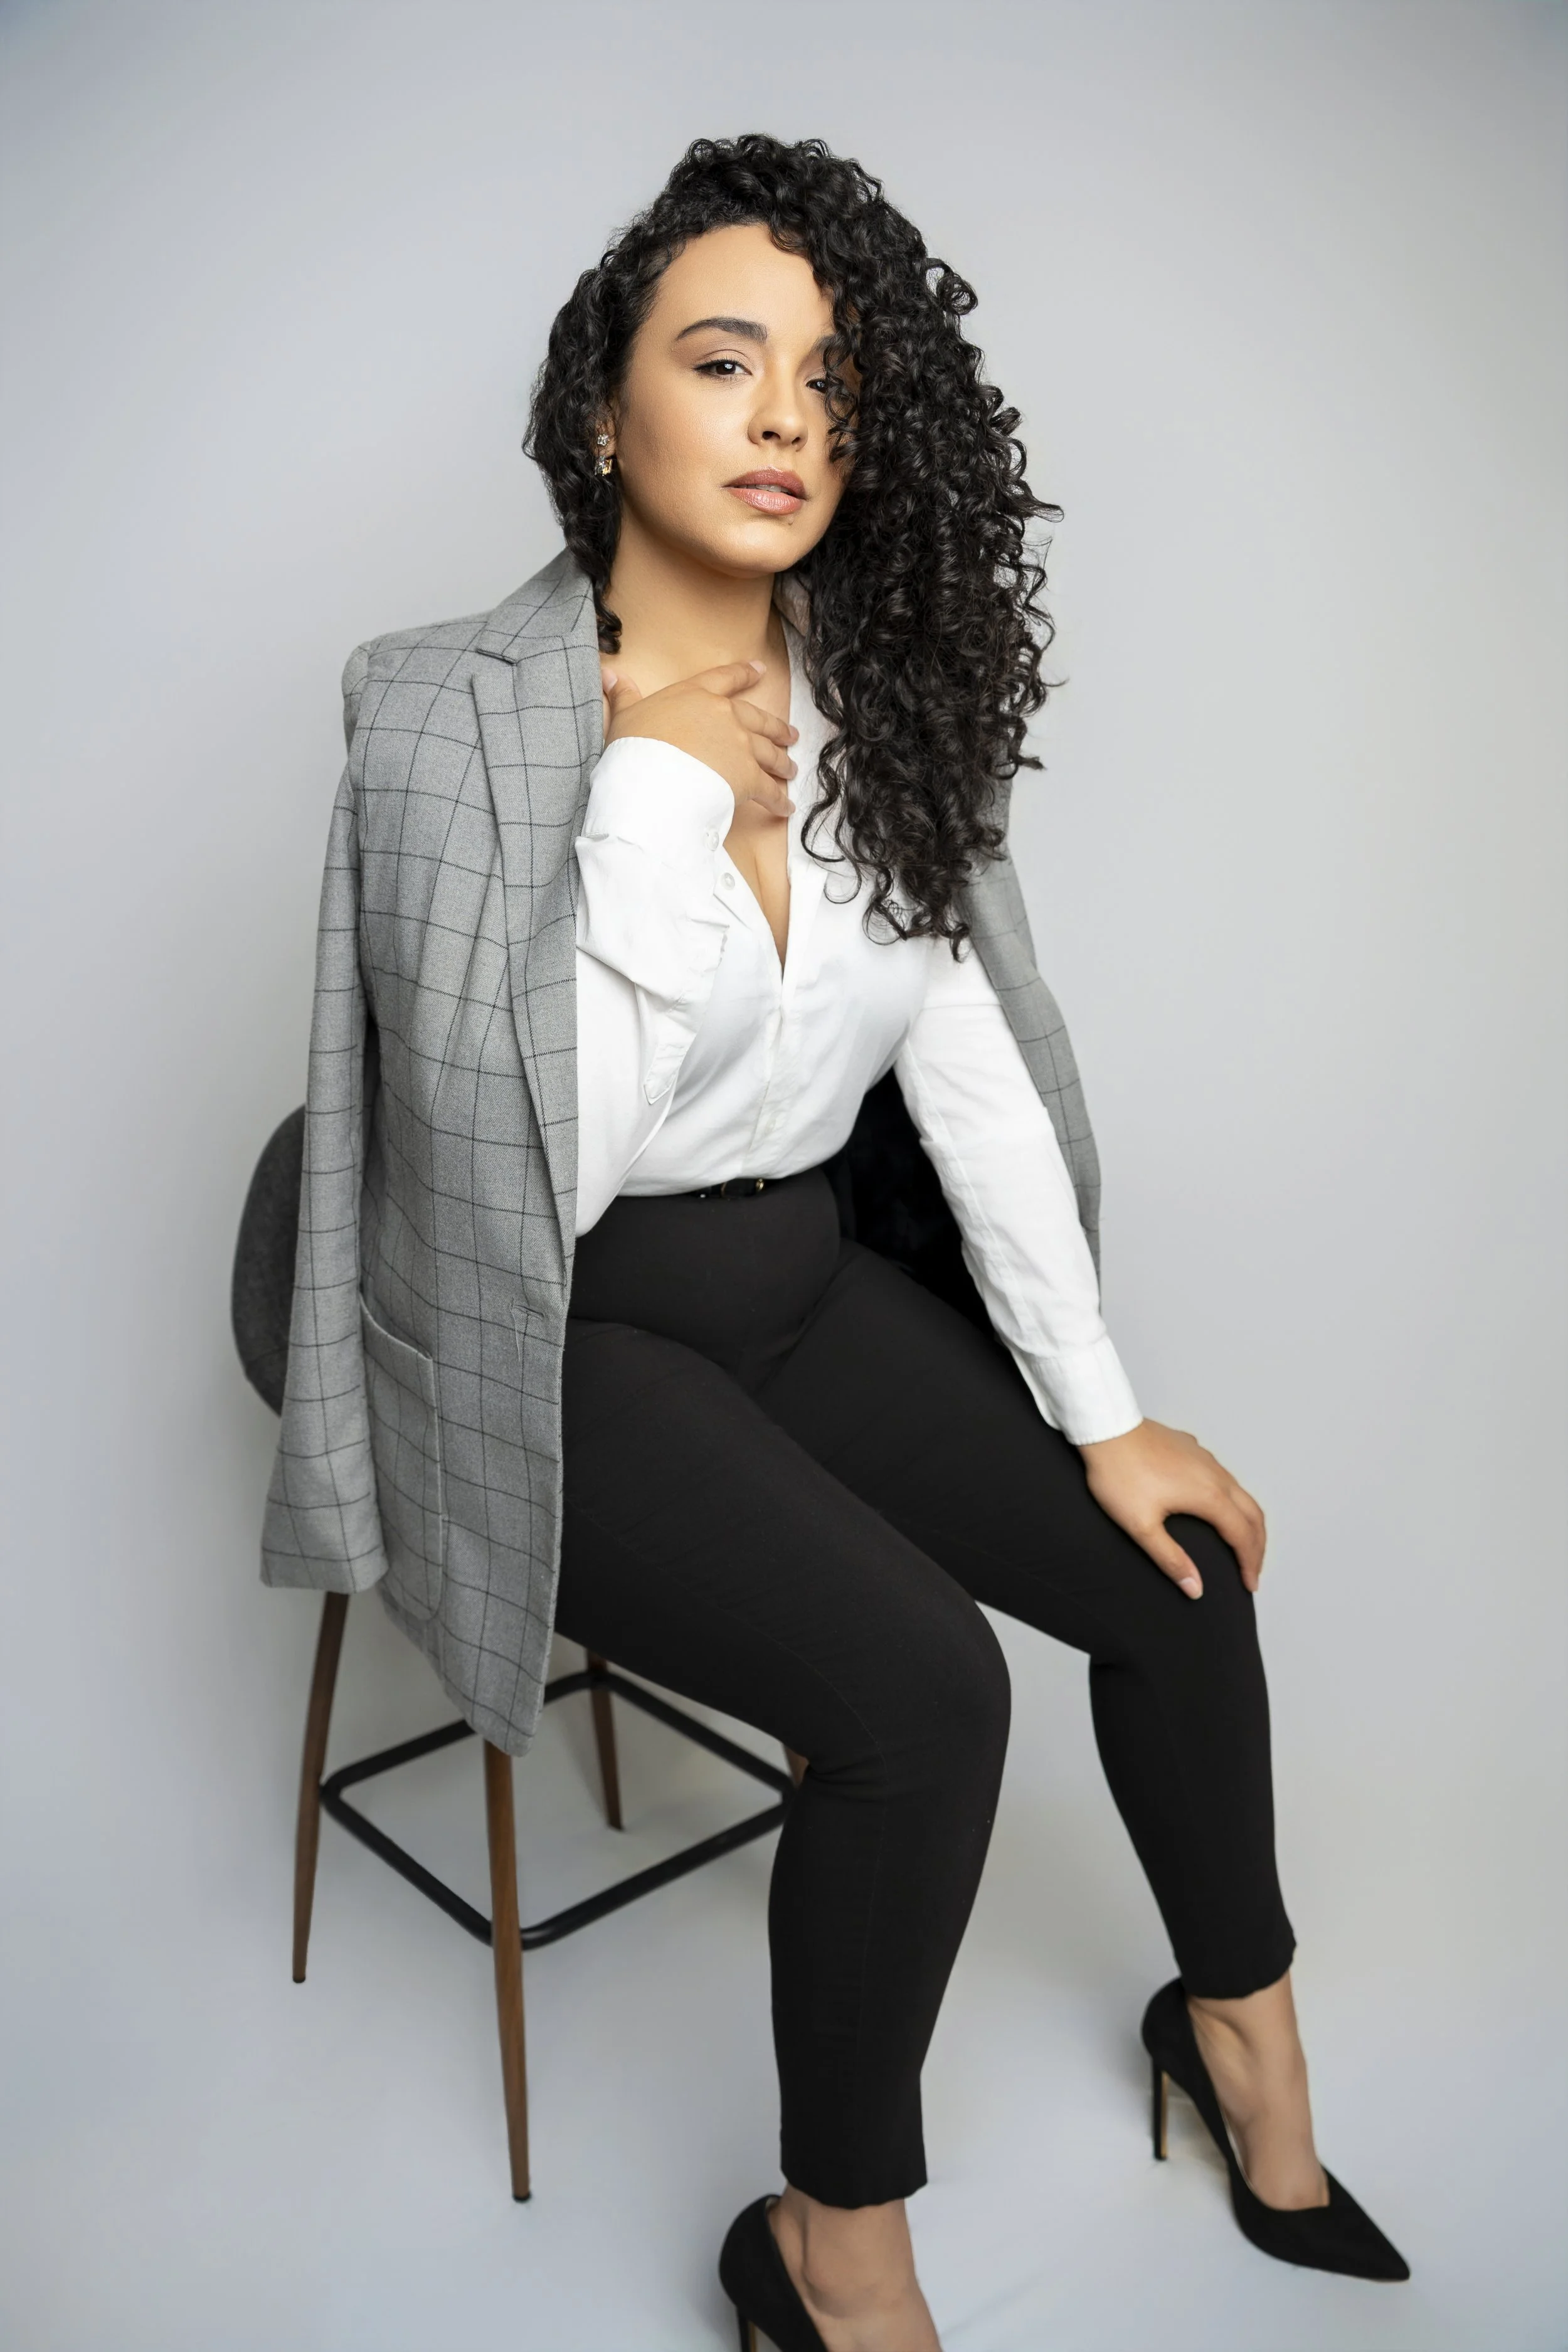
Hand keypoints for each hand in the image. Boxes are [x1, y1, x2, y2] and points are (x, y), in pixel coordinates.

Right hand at [599, 658, 797, 818]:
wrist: (651, 781)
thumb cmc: (636, 748)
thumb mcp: (625, 716)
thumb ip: (624, 695)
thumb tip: (609, 674)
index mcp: (696, 695)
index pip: (725, 678)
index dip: (745, 673)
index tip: (760, 670)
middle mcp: (725, 716)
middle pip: (758, 719)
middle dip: (776, 728)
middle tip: (790, 734)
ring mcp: (740, 746)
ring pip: (769, 752)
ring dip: (782, 761)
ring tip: (790, 768)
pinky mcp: (748, 777)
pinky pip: (769, 790)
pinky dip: (779, 799)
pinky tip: (786, 807)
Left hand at [1077, 1418, 1265, 1596]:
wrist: (1105, 1429)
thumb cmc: (1118, 1474)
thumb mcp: (1141, 1526)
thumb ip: (1170, 1559)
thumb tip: (1195, 1588)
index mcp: (1209, 1496)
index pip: (1243, 1536)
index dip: (1250, 1564)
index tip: (1249, 1584)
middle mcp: (1215, 1474)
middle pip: (1253, 1514)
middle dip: (1258, 1545)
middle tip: (1253, 1569)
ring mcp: (1205, 1458)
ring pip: (1241, 1492)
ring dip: (1248, 1521)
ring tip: (1242, 1542)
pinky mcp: (1192, 1449)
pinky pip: (1223, 1476)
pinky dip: (1232, 1499)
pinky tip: (1216, 1505)